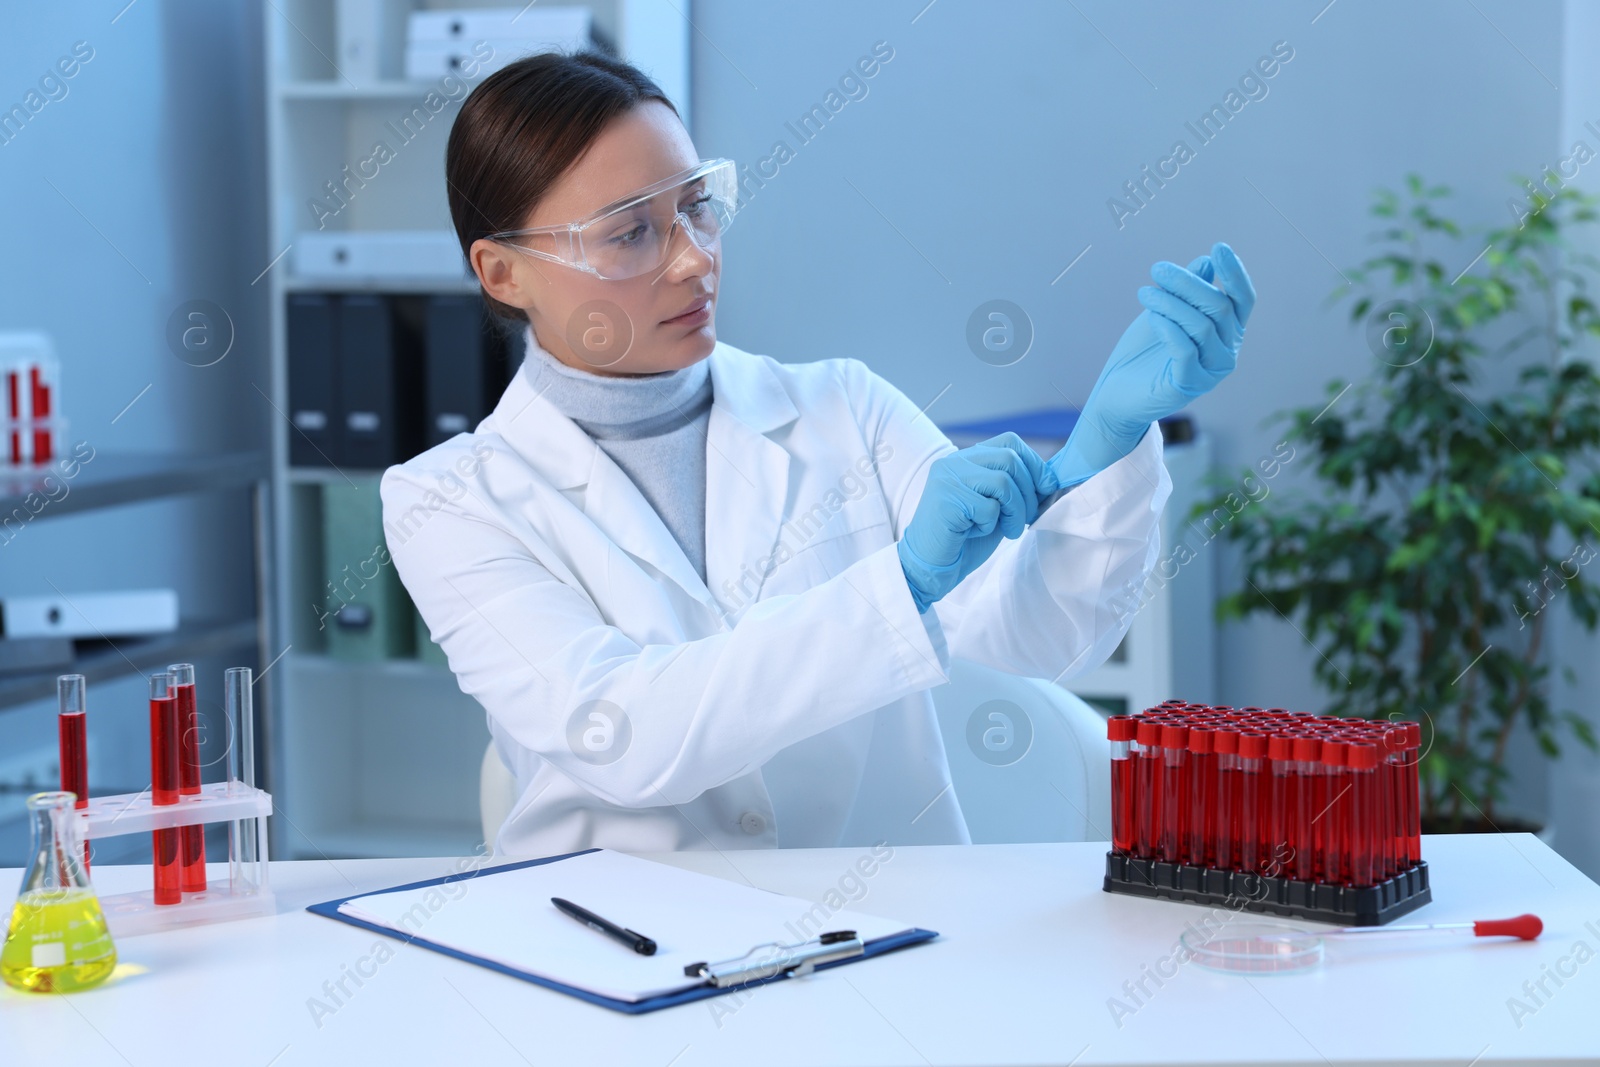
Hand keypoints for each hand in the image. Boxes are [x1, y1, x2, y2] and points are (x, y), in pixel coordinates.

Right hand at [898, 433, 1058, 612]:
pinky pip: (988, 507)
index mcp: (966, 459)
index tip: (1046, 488)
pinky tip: (975, 532)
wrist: (929, 566)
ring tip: (1008, 529)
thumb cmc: (964, 538)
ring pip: (1003, 482)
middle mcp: (954, 462)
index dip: (1034, 464)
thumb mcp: (997, 507)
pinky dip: (991, 524)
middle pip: (1010, 459)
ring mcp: (947, 478)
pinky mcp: (946, 499)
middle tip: (1025, 518)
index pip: (1010, 442)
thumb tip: (1051, 478)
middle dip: (1029, 492)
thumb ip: (1016, 488)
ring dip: (1015, 511)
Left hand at [1050, 241, 1255, 487]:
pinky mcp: (1189, 385)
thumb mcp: (1167, 313)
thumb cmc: (1144, 353)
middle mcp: (1226, 353)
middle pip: (1219, 307)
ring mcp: (1211, 372)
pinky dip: (1169, 327)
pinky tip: (1152, 316)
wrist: (1116, 395)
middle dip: (1188, 283)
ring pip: (1201, 326)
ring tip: (1145, 292)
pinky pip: (1185, 349)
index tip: (1218, 247)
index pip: (1243, 299)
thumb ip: (1188, 292)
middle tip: (1158, 269)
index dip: (1235, 273)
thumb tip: (1206, 263)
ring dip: (1171, 303)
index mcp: (1227, 333)